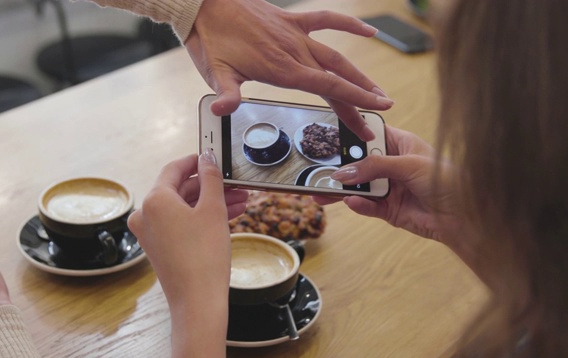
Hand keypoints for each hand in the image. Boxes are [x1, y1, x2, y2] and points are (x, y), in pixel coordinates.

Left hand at [127, 149, 247, 357]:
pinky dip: (201, 218)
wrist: (198, 301)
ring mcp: (151, 232)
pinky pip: (180, 223)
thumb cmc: (204, 257)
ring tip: (240, 201)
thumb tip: (208, 157)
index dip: (196, 161)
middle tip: (235, 184)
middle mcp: (146, 214)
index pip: (174, 168)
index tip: (212, 157)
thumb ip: (210, 178)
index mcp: (155, 200)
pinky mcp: (159, 247)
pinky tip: (228, 216)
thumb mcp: (213, 209)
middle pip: (180, 189)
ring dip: (210, 202)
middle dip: (210, 186)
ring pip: (183, 208)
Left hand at [185, 0, 393, 140]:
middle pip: (337, 78)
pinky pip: (326, 20)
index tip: (370, 119)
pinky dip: (349, 25)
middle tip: (379, 117)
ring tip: (378, 90)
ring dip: (359, 74)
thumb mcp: (215, 72)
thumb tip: (223, 110)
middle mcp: (295, 51)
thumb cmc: (211, 39)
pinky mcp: (292, 20)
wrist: (206, 3)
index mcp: (281, 69)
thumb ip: (226, 94)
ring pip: (336, 56)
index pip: (328, 90)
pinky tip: (369, 32)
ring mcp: (296, 34)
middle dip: (361, 100)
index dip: (353, 105)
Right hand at [315, 126, 469, 250]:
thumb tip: (344, 173)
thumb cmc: (446, 179)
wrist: (465, 216)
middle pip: (358, 163)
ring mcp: (388, 187)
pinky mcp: (389, 209)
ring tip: (322, 193)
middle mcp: (391, 165)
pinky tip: (351, 202)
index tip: (327, 137)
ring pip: (358, 187)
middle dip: (339, 167)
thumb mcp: (409, 165)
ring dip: (342, 190)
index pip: (368, 135)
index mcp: (399, 144)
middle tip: (317, 170)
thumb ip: (374, 167)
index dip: (350, 136)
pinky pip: (368, 206)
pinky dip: (358, 205)